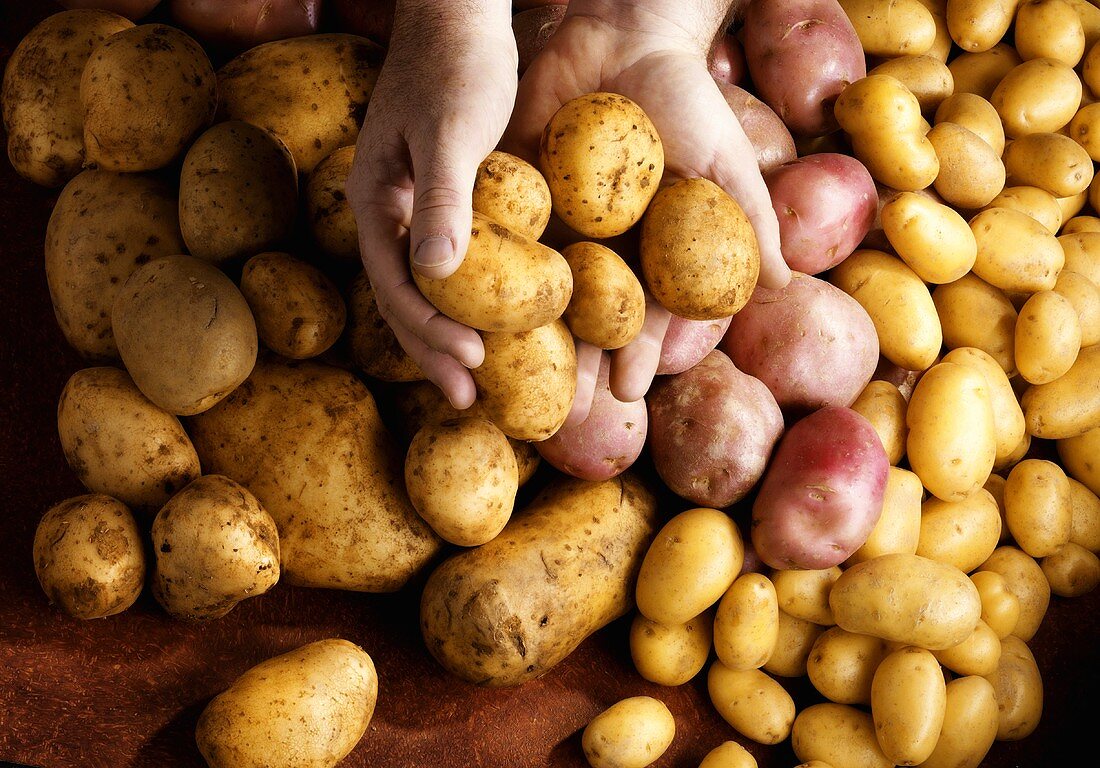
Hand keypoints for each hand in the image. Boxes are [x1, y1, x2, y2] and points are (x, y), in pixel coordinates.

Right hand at [346, 1, 516, 409]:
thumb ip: (443, 199)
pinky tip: (494, 320)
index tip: (469, 364)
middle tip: (467, 399)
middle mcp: (389, 211)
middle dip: (433, 350)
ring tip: (476, 375)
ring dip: (448, 332)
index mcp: (377, 201)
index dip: (427, 332)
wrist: (460, 14)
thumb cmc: (457, 63)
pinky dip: (469, 298)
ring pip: (426, 286)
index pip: (394, 285)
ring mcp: (416, 207)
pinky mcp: (448, 198)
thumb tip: (435, 275)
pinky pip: (452, 263)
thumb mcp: (452, 131)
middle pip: (404, 298)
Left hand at [504, 1, 790, 424]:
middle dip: (571, 363)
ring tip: (506, 374)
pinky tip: (465, 306)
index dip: (635, 355)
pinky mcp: (512, 192)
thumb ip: (751, 220)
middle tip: (557, 411)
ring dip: (521, 336)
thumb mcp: (725, 160)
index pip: (641, 317)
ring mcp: (552, 224)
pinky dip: (481, 272)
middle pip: (581, 319)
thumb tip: (782, 283)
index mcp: (646, 254)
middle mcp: (596, 249)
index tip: (627, 393)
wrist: (627, 37)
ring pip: (532, 292)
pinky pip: (495, 237)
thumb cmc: (686, 100)